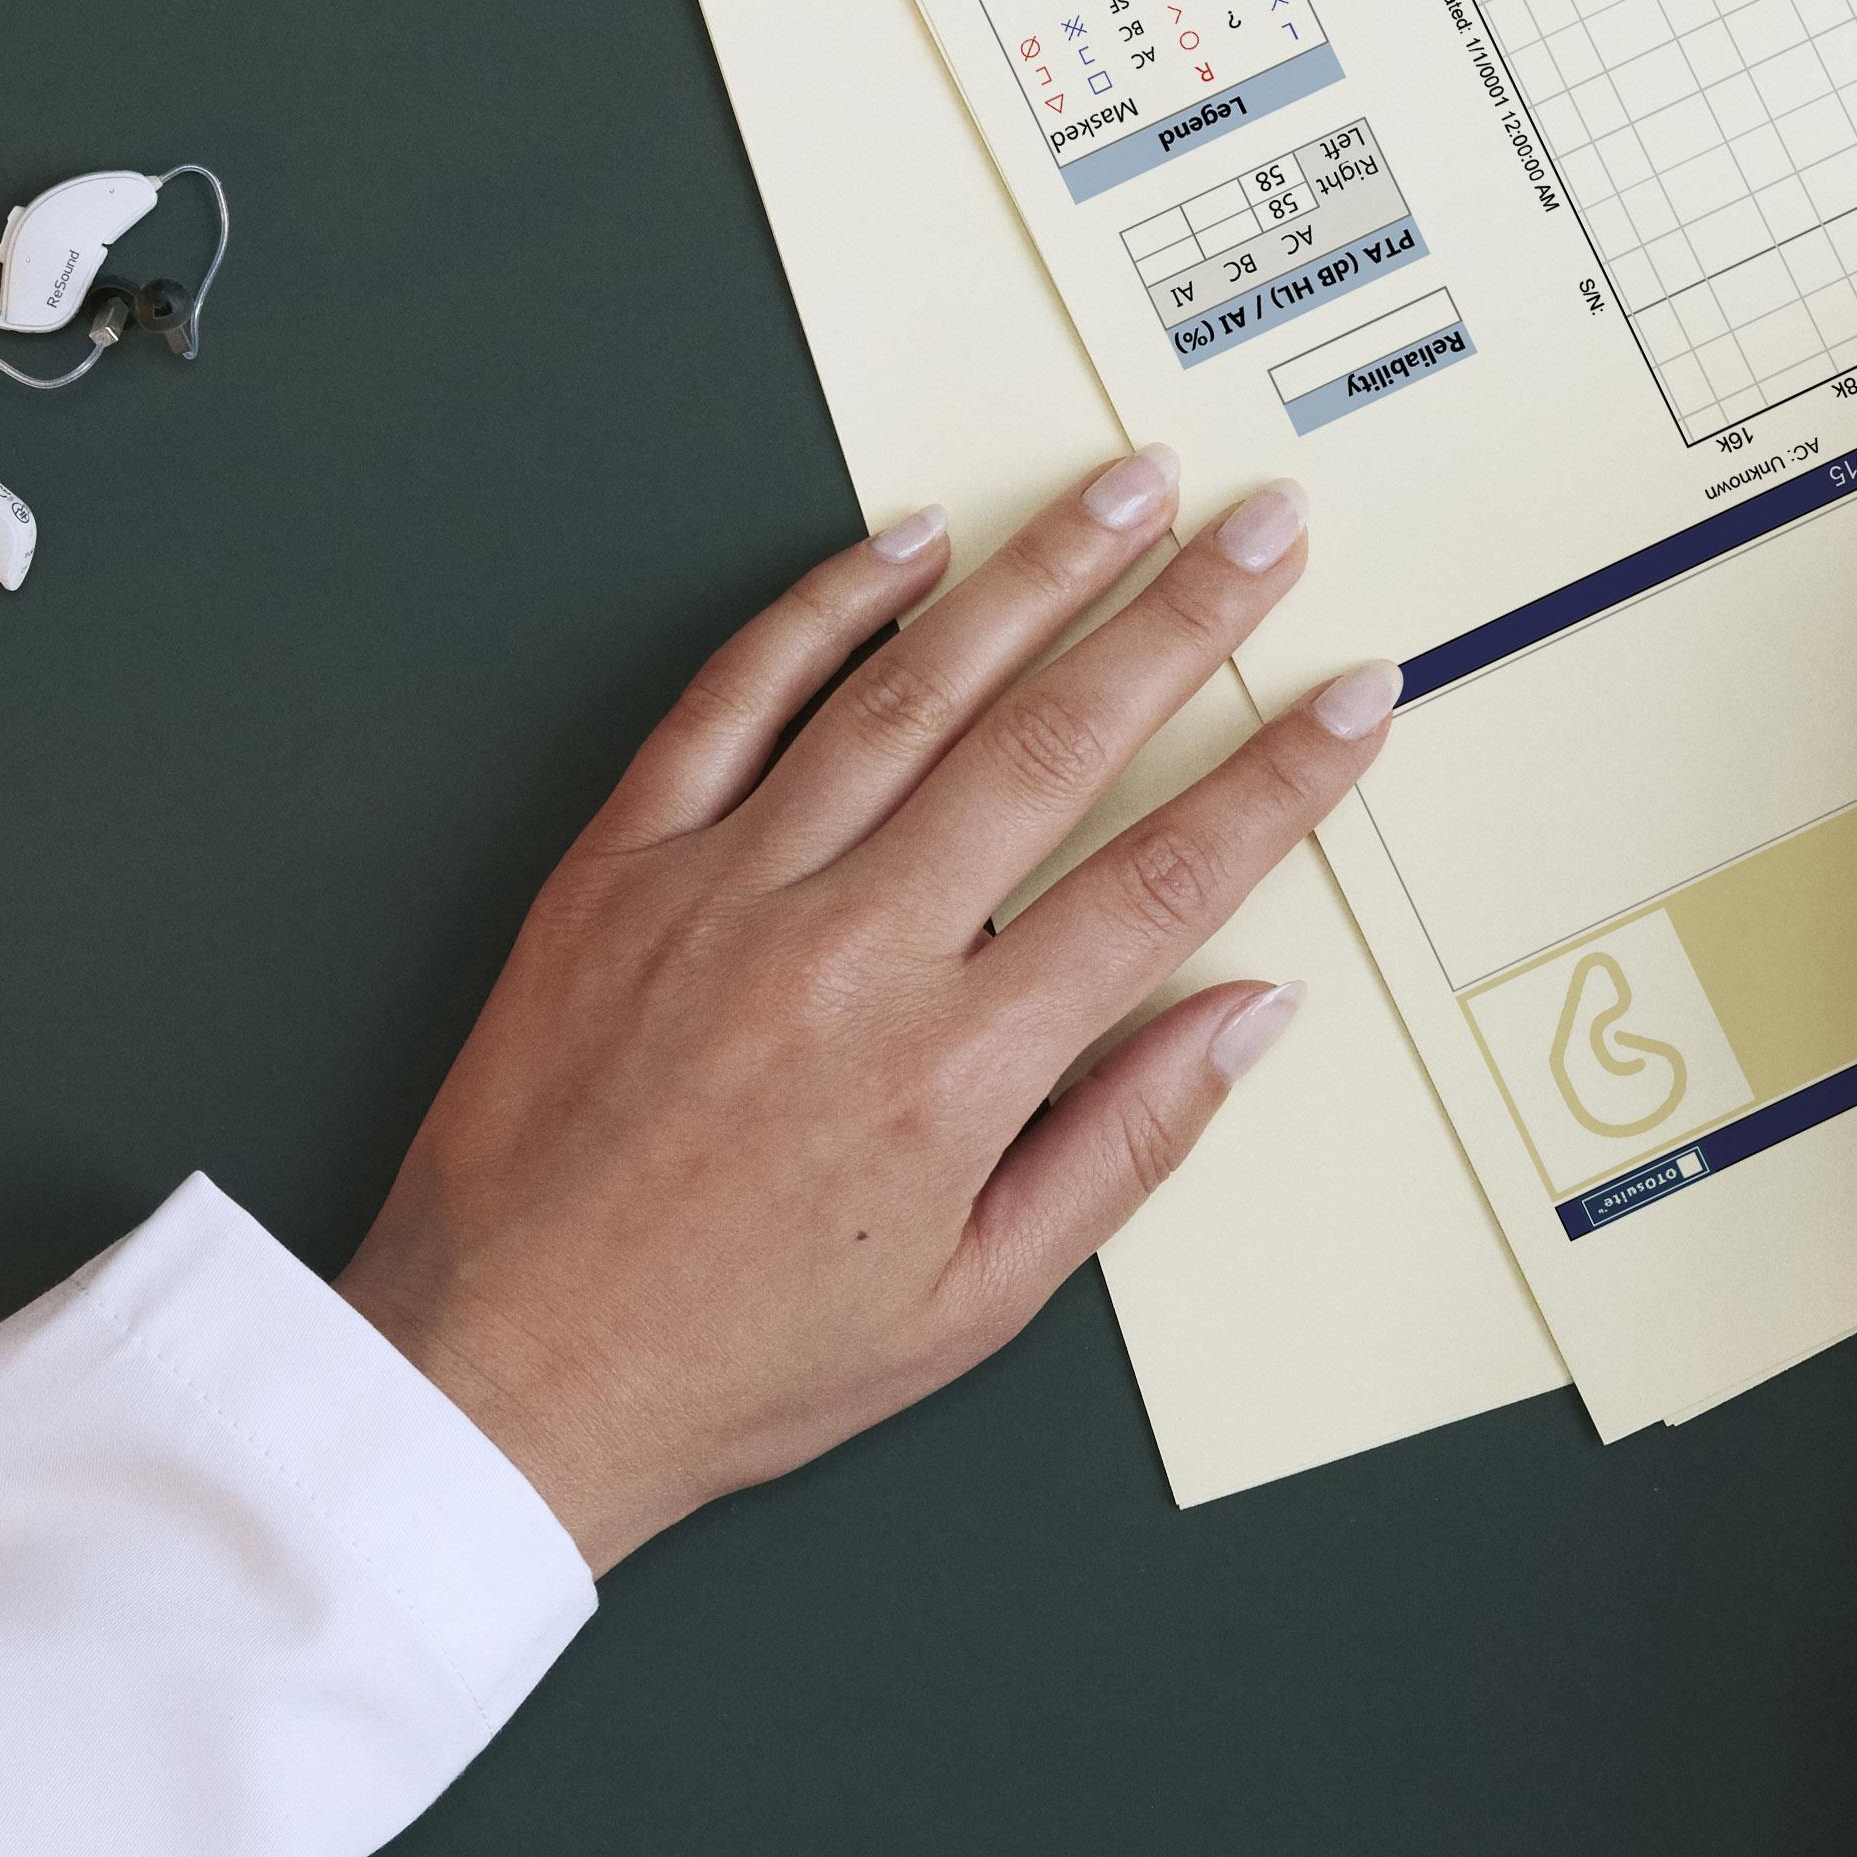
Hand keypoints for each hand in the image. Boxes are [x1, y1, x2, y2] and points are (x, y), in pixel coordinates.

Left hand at [338, 453, 1395, 1566]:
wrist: (502, 1367)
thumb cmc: (737, 1354)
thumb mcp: (972, 1302)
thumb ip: (1124, 1144)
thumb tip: (1248, 1013)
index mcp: (953, 1072)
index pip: (1162, 879)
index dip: (1278, 778)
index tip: (1354, 697)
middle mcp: (851, 954)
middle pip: (1058, 741)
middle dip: (1184, 618)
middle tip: (1263, 527)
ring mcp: (729, 889)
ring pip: (913, 686)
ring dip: (1037, 571)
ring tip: (1126, 489)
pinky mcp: (622, 862)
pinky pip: (737, 695)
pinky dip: (826, 604)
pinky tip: (907, 541)